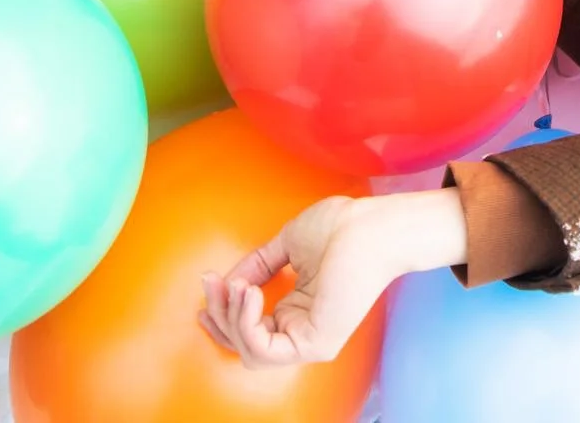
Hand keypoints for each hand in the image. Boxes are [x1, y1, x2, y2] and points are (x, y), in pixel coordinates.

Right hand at [197, 189, 466, 368]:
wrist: (371, 226)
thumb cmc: (342, 228)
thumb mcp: (286, 245)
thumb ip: (258, 266)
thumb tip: (229, 281)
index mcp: (297, 311)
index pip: (249, 330)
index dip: (222, 311)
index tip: (208, 282)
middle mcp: (302, 331)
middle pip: (243, 345)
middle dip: (220, 315)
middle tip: (213, 282)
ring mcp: (310, 341)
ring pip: (250, 352)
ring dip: (231, 318)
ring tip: (238, 286)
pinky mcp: (316, 344)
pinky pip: (264, 351)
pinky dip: (247, 323)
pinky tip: (250, 292)